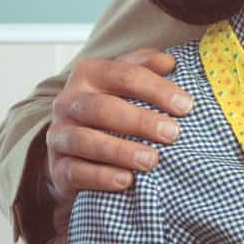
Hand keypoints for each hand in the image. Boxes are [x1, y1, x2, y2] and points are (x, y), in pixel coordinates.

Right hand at [44, 49, 193, 204]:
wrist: (76, 150)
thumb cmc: (112, 111)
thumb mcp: (126, 85)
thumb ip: (145, 68)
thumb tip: (169, 63)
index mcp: (88, 75)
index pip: (124, 75)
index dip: (157, 89)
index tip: (186, 106)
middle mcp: (69, 103)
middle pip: (103, 108)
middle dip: (140, 121)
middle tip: (172, 134)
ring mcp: (59, 136)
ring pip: (85, 140)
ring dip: (121, 151)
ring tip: (151, 160)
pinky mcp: (57, 168)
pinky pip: (75, 171)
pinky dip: (101, 177)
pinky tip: (126, 181)